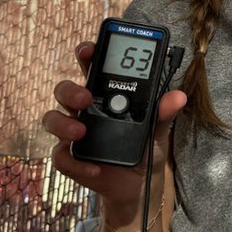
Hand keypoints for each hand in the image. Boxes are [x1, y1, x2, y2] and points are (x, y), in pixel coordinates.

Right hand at [43, 41, 185, 211]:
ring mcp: (74, 132)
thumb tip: (179, 96)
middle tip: (86, 96)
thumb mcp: (158, 127)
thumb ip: (164, 111)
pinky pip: (62, 157)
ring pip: (52, 119)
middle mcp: (84, 108)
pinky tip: (94, 167)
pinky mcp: (72, 158)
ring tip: (81, 132)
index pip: (91, 66)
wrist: (139, 181)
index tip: (88, 49)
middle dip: (70, 89)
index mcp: (104, 92)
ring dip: (63, 124)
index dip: (86, 54)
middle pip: (64, 89)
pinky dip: (76, 162)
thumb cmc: (144, 143)